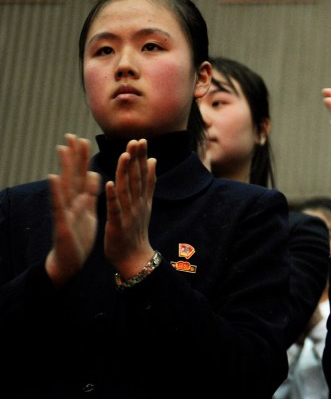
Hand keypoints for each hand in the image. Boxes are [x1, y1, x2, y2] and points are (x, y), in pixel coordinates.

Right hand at [45, 135, 101, 287]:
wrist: (70, 259)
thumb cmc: (78, 234)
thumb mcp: (88, 210)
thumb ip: (90, 193)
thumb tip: (94, 173)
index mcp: (81, 198)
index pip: (83, 174)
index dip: (83, 158)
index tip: (83, 138)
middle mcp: (71, 201)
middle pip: (73, 175)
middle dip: (74, 156)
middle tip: (72, 135)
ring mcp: (65, 210)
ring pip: (66, 185)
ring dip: (64, 167)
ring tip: (62, 148)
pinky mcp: (62, 222)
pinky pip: (59, 205)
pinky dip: (56, 191)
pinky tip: (53, 177)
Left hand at [103, 139, 156, 278]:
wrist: (136, 258)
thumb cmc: (136, 232)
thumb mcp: (145, 206)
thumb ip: (147, 184)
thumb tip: (153, 161)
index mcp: (143, 200)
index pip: (143, 175)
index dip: (143, 158)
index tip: (142, 140)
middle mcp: (138, 204)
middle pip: (137, 178)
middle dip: (137, 159)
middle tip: (137, 140)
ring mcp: (128, 213)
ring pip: (127, 189)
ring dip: (126, 172)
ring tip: (125, 155)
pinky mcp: (117, 224)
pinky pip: (115, 208)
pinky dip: (113, 196)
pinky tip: (110, 183)